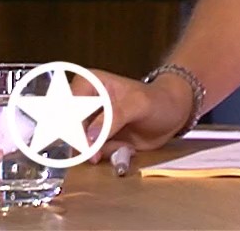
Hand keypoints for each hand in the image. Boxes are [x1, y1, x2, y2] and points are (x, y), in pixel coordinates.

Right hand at [72, 67, 195, 168]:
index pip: (68, 108)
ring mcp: (88, 122)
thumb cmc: (158, 100)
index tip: (86, 142)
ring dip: (97, 151)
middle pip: (67, 129)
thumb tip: (89, 137)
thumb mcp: (139, 104)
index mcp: (88, 83)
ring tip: (121, 145)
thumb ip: (113, 117)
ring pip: (76, 144)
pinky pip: (90, 153)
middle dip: (85, 144)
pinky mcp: (96, 139)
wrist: (173, 114)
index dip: (73, 127)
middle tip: (100, 152)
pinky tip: (123, 147)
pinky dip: (105, 155)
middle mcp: (83, 102)